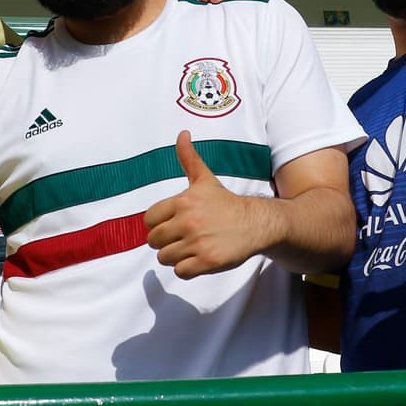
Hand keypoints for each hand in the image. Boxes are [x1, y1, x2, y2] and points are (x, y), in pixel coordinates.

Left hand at [144, 131, 258, 278]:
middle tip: (184, 237)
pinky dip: (187, 268)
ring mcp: (197, 243)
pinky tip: (199, 258)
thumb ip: (189, 158)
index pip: (149, 220)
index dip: (159, 223)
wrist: (256, 223)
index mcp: (183, 202)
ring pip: (165, 258)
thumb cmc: (225, 203)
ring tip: (192, 247)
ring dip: (176, 256)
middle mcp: (188, 222)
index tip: (174, 222)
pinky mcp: (207, 262)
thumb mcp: (205, 180)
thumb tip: (182, 134)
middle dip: (166, 242)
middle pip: (154, 241)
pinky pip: (180, 272)